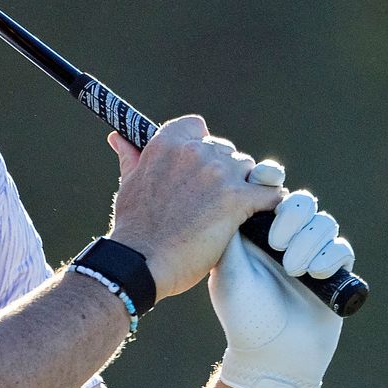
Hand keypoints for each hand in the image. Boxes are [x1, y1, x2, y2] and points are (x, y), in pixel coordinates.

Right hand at [105, 115, 285, 301]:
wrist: (141, 261)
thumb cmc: (134, 227)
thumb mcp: (128, 183)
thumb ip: (131, 156)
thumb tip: (118, 138)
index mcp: (167, 143)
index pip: (198, 126)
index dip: (202, 145)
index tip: (197, 166)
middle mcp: (194, 151)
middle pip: (227, 151)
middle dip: (224, 172)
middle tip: (213, 200)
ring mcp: (218, 173)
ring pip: (250, 170)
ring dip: (245, 187)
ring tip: (234, 212)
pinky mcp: (237, 199)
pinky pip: (270, 193)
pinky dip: (270, 203)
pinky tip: (262, 215)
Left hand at [211, 190, 354, 387]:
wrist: (272, 354)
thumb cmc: (243, 312)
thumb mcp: (226, 268)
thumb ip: (230, 228)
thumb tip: (232, 188)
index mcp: (256, 231)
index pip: (267, 191)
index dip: (269, 178)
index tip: (267, 176)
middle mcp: (285, 237)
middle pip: (301, 201)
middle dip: (292, 216)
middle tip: (275, 243)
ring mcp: (312, 253)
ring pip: (323, 223)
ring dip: (308, 242)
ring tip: (291, 270)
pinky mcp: (335, 271)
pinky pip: (342, 248)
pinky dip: (329, 256)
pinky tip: (314, 273)